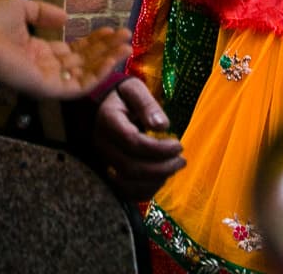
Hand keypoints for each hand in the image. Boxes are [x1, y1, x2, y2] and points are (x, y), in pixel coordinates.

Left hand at [0, 0, 129, 99]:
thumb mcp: (20, 7)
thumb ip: (43, 12)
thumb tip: (67, 18)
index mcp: (34, 50)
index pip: (70, 50)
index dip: (92, 41)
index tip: (111, 29)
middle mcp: (42, 67)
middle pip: (81, 61)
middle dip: (105, 49)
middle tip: (126, 35)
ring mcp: (45, 80)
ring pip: (84, 74)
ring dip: (107, 61)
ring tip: (126, 46)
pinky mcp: (47, 89)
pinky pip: (78, 86)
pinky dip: (97, 75)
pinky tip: (113, 59)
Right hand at [92, 77, 184, 200]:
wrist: (101, 105)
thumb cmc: (122, 96)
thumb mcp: (134, 89)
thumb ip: (147, 104)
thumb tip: (162, 126)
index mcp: (108, 120)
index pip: (133, 142)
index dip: (159, 149)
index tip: (179, 145)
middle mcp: (102, 145)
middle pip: (131, 168)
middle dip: (161, 168)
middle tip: (182, 160)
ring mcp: (103, 161)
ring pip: (127, 184)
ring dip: (155, 181)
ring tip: (174, 167)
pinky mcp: (109, 173)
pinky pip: (126, 192)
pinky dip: (147, 190)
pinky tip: (162, 177)